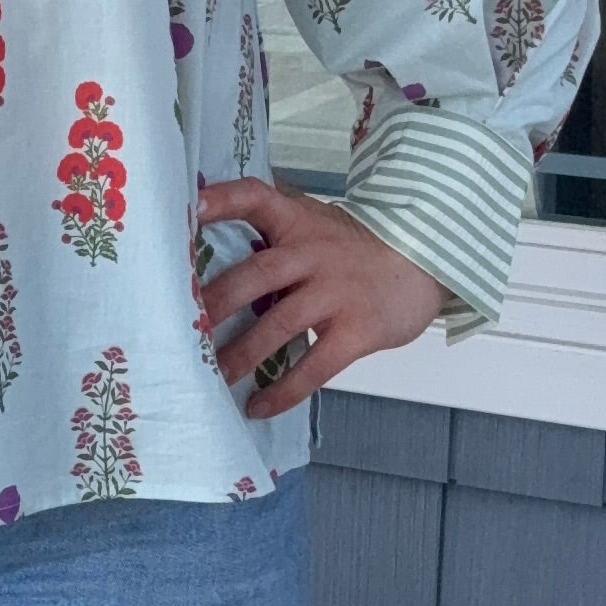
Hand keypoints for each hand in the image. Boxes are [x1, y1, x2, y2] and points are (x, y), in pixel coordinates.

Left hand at [196, 175, 446, 417]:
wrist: (423, 265)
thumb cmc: (351, 252)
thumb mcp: (313, 228)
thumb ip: (271, 236)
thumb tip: (204, 254)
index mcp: (297, 222)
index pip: (256, 197)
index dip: (222, 200)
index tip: (189, 208)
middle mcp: (314, 253)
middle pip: (258, 274)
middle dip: (217, 302)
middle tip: (182, 327)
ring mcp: (337, 292)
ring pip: (279, 324)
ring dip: (241, 354)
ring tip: (211, 376)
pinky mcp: (357, 330)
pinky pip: (314, 366)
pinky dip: (283, 390)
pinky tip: (258, 407)